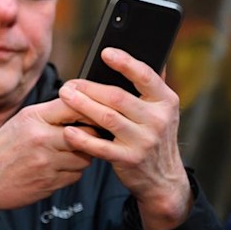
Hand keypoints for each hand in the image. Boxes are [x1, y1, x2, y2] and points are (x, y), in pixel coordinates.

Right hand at [0, 99, 90, 229]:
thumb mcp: (20, 123)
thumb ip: (49, 116)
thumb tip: (84, 109)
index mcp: (32, 118)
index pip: (75, 106)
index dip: (89, 111)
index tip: (92, 115)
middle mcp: (40, 138)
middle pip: (87, 134)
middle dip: (89, 138)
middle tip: (83, 139)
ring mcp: (45, 162)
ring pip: (85, 158)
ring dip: (80, 158)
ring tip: (63, 156)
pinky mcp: (48, 183)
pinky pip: (75, 176)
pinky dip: (69, 174)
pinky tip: (53, 171)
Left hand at [58, 48, 191, 229]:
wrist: (162, 179)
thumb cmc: (155, 137)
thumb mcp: (162, 111)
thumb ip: (152, 86)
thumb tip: (144, 50)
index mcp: (166, 101)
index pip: (146, 76)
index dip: (125, 63)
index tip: (105, 53)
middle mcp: (157, 119)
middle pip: (118, 97)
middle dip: (90, 88)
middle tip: (69, 83)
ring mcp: (144, 140)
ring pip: (107, 118)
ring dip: (82, 106)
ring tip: (65, 96)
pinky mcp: (129, 159)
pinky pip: (100, 146)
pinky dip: (82, 138)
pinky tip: (67, 130)